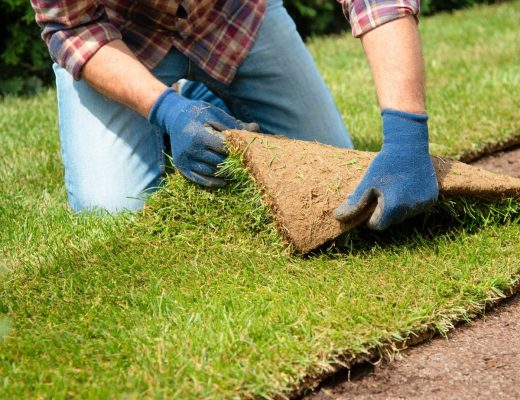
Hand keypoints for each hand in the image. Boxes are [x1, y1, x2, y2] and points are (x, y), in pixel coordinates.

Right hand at [148, 88, 258, 186]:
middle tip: (246, 164)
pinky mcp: (182, 167)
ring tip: (238, 171)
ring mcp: (185, 160)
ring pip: (211, 172)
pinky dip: (213, 182)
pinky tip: (224, 181)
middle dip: (234, 163)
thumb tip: (256, 129)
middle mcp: (191, 150)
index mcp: (199, 135)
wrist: (173, 117)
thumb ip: (234, 124)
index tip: (247, 151)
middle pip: (219, 162)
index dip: (237, 150)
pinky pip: (200, 180)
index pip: (224, 148)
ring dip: (225, 174)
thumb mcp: (215, 114)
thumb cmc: (198, 114)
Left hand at [333, 109, 438, 229]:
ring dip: (395, 208)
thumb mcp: (366, 184)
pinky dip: (408, 202)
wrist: (409, 145)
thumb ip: (354, 204)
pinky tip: (404, 188)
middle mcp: (410, 209)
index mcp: (392, 207)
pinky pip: (416, 207)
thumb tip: (339, 217)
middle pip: (391, 220)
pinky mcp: (431, 199)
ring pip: (403, 215)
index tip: (364, 207)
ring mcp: (423, 205)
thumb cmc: (384, 164)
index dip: (368, 219)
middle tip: (376, 196)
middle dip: (381, 212)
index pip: (377, 225)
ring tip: (390, 190)